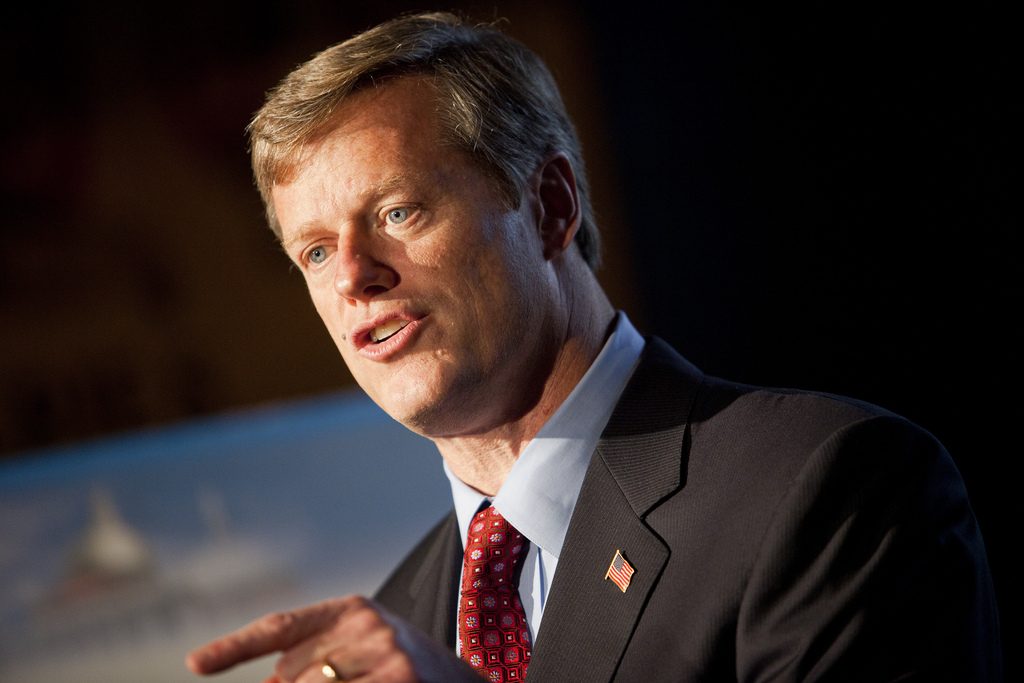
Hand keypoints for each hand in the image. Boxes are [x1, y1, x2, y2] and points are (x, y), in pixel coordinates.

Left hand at [186, 595, 480, 682]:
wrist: (461, 682)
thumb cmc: (399, 670)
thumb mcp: (359, 650)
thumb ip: (310, 663)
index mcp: (351, 609)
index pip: (282, 626)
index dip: (236, 647)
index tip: (196, 664)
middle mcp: (368, 627)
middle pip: (292, 676)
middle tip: (327, 680)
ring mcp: (386, 658)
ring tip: (356, 679)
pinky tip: (358, 682)